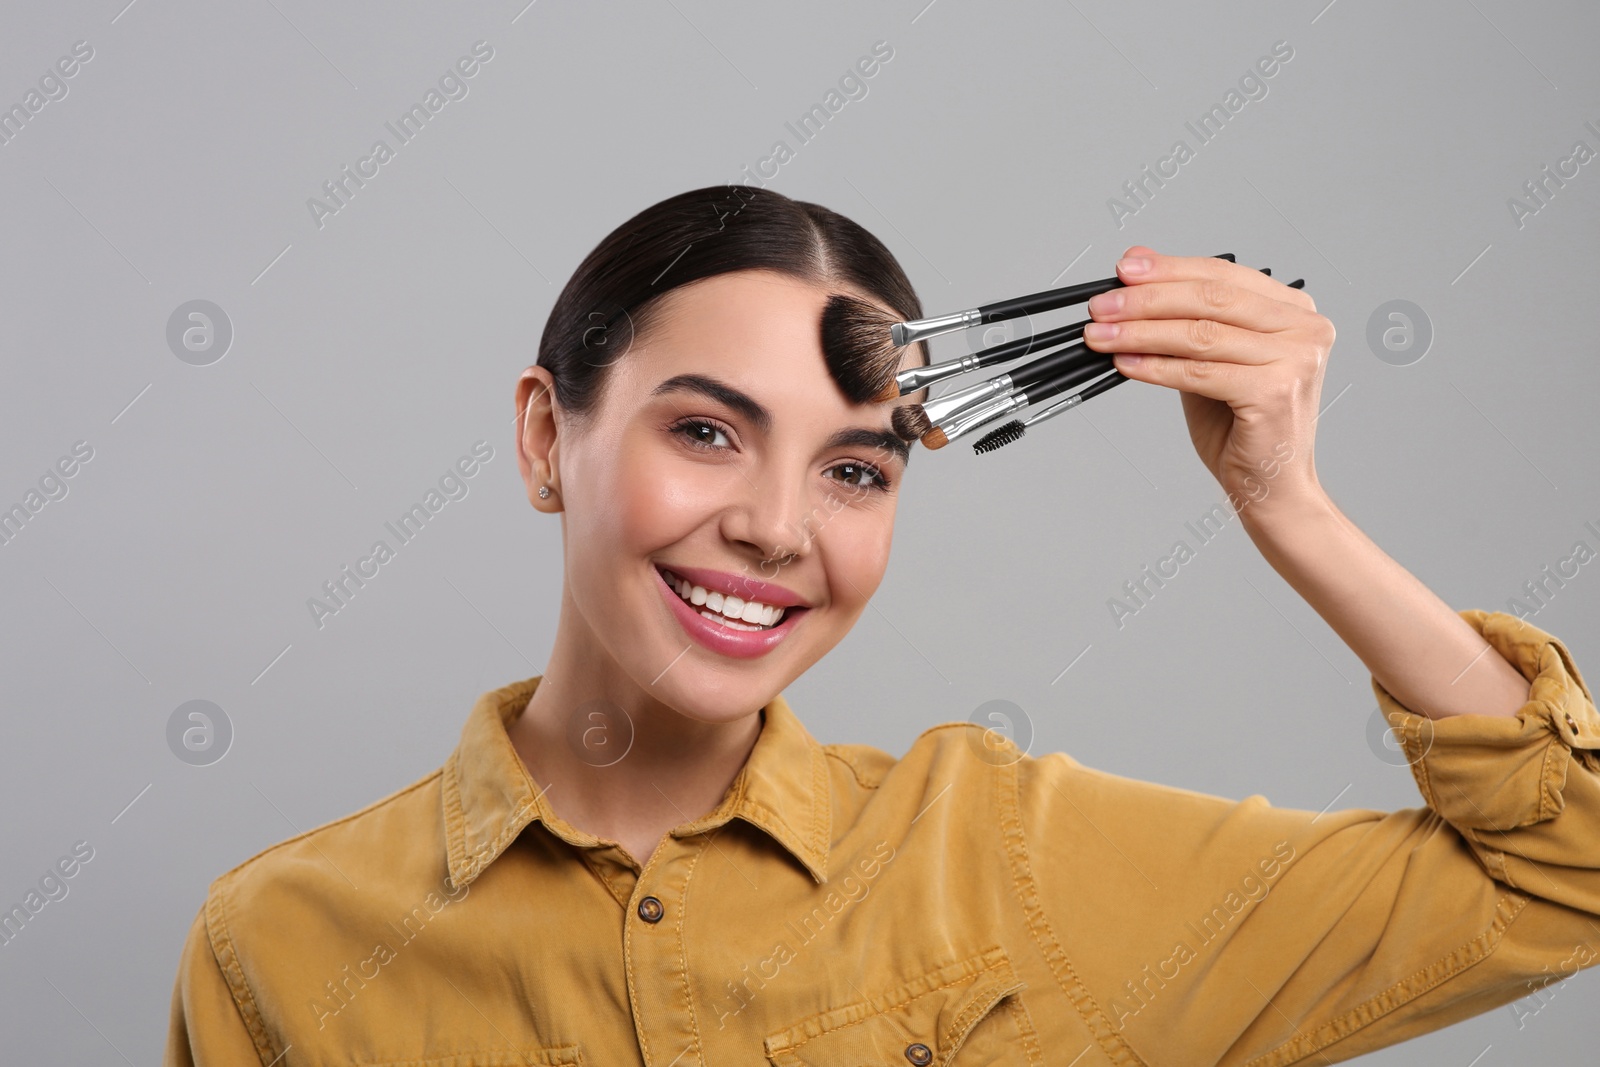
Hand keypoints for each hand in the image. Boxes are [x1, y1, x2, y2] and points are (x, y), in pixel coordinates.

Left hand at [1081, 246, 1334, 513]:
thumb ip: (1179, 311)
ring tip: (1103, 336)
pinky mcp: (1276, 392)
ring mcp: (1296, 359)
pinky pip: (1200, 372)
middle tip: (1103, 306)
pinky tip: (1126, 364)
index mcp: (1294, 310)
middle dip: (1147, 300)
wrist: (1271, 485)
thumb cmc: (1242, 424)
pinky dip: (1156, 367)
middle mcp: (1304, 328)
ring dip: (1141, 333)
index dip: (1168, 269)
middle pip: (1211, 300)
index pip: (1222, 275)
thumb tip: (1138, 261)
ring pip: (1202, 334)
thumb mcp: (1206, 356)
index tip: (1123, 269)